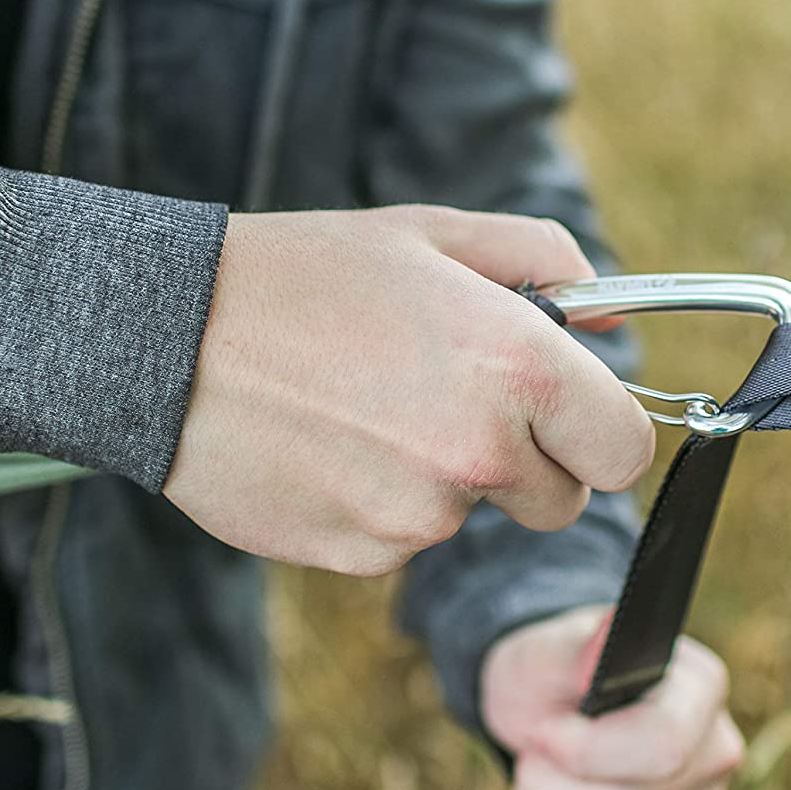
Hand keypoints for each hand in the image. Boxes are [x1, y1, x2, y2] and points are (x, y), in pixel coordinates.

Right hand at [162, 205, 654, 575]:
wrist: (165, 336)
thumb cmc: (304, 274)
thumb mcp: (432, 233)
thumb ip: (545, 264)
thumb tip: (611, 322)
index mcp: (519, 369)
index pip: (625, 452)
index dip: (601, 434)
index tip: (569, 420)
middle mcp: (481, 454)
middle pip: (561, 502)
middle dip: (527, 463)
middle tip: (453, 401)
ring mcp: (418, 517)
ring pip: (470, 517)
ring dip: (440, 478)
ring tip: (363, 408)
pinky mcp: (360, 556)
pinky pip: (401, 540)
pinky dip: (377, 505)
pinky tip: (326, 446)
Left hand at [482, 607, 744, 789]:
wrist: (550, 714)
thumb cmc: (552, 675)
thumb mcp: (547, 652)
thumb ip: (573, 649)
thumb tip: (605, 638)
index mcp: (701, 689)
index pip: (663, 745)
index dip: (586, 751)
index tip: (542, 732)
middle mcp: (716, 755)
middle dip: (548, 788)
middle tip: (533, 751)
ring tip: (542, 780)